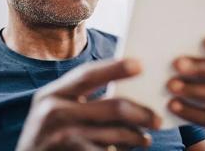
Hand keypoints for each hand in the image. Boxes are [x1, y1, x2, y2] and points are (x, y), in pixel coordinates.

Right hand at [16, 59, 161, 150]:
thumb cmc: (47, 136)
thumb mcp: (53, 111)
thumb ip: (78, 98)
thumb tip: (123, 88)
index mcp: (51, 94)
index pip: (88, 74)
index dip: (115, 67)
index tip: (140, 64)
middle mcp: (54, 113)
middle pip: (113, 106)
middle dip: (141, 113)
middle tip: (157, 119)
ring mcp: (63, 138)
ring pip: (117, 134)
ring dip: (137, 138)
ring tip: (144, 139)